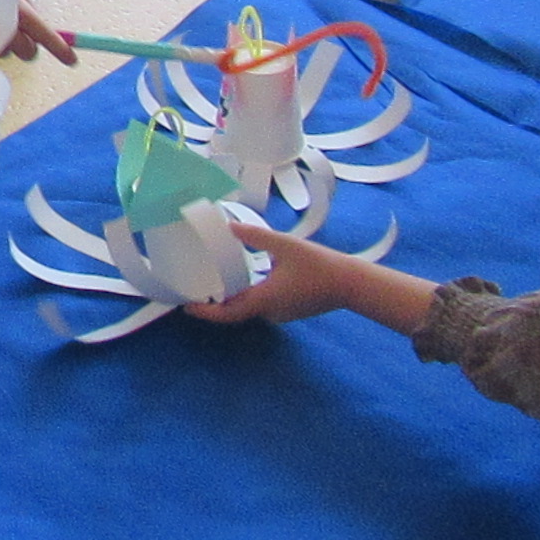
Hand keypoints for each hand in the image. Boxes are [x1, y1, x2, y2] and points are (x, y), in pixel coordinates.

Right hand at [0, 0, 75, 62]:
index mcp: (21, 15)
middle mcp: (8, 33)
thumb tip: (33, 16)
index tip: (72, 60)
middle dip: (28, 46)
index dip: (62, 51)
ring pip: (6, 52)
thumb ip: (26, 2)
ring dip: (4, 42)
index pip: (48, 38)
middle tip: (21, 32)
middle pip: (29, 53)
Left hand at [189, 225, 442, 331]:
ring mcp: (281, 313)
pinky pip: (261, 306)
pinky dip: (247, 297)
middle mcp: (270, 312)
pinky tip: (241, 281)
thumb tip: (228, 226)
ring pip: (249, 309)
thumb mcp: (285, 245)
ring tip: (212, 283)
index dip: (205, 312)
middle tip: (194, 291)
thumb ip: (255, 236)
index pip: (227, 313)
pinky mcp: (290, 309)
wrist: (353, 283)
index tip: (186, 307)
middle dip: (214, 305)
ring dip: (231, 300)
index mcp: (264, 300)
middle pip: (235, 313)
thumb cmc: (320, 265)